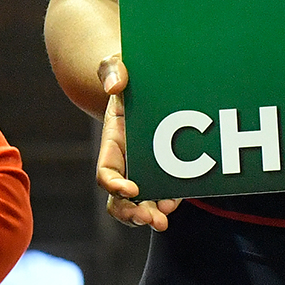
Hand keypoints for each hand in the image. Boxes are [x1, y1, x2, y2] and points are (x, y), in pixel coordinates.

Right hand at [94, 55, 182, 229]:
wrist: (150, 81)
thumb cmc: (131, 75)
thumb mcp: (118, 64)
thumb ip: (112, 69)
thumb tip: (113, 86)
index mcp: (113, 142)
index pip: (106, 173)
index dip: (114, 185)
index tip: (131, 189)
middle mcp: (128, 160)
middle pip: (120, 199)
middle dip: (131, 212)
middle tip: (151, 219)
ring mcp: (148, 166)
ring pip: (143, 202)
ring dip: (150, 214)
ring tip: (163, 220)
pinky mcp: (169, 166)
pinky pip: (168, 190)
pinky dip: (171, 200)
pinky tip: (178, 201)